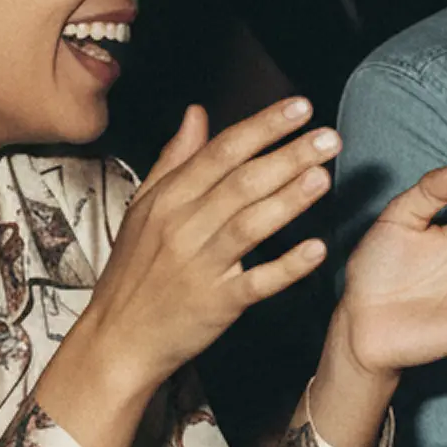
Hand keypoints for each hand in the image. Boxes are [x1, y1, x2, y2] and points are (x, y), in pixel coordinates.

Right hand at [79, 97, 341, 396]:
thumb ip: (174, 159)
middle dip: (287, 156)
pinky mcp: (216, 305)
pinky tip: (316, 250)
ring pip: (249, 226)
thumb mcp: (143, 209)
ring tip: (323, 177)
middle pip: (241, 183)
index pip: (221, 152)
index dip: (263, 127)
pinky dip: (286, 267)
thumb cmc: (134, 272)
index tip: (299, 108)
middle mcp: (184, 228)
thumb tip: (197, 113)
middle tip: (329, 138)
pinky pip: (256, 283)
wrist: (116, 339)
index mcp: (169, 199)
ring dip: (288, 201)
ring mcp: (200, 266)